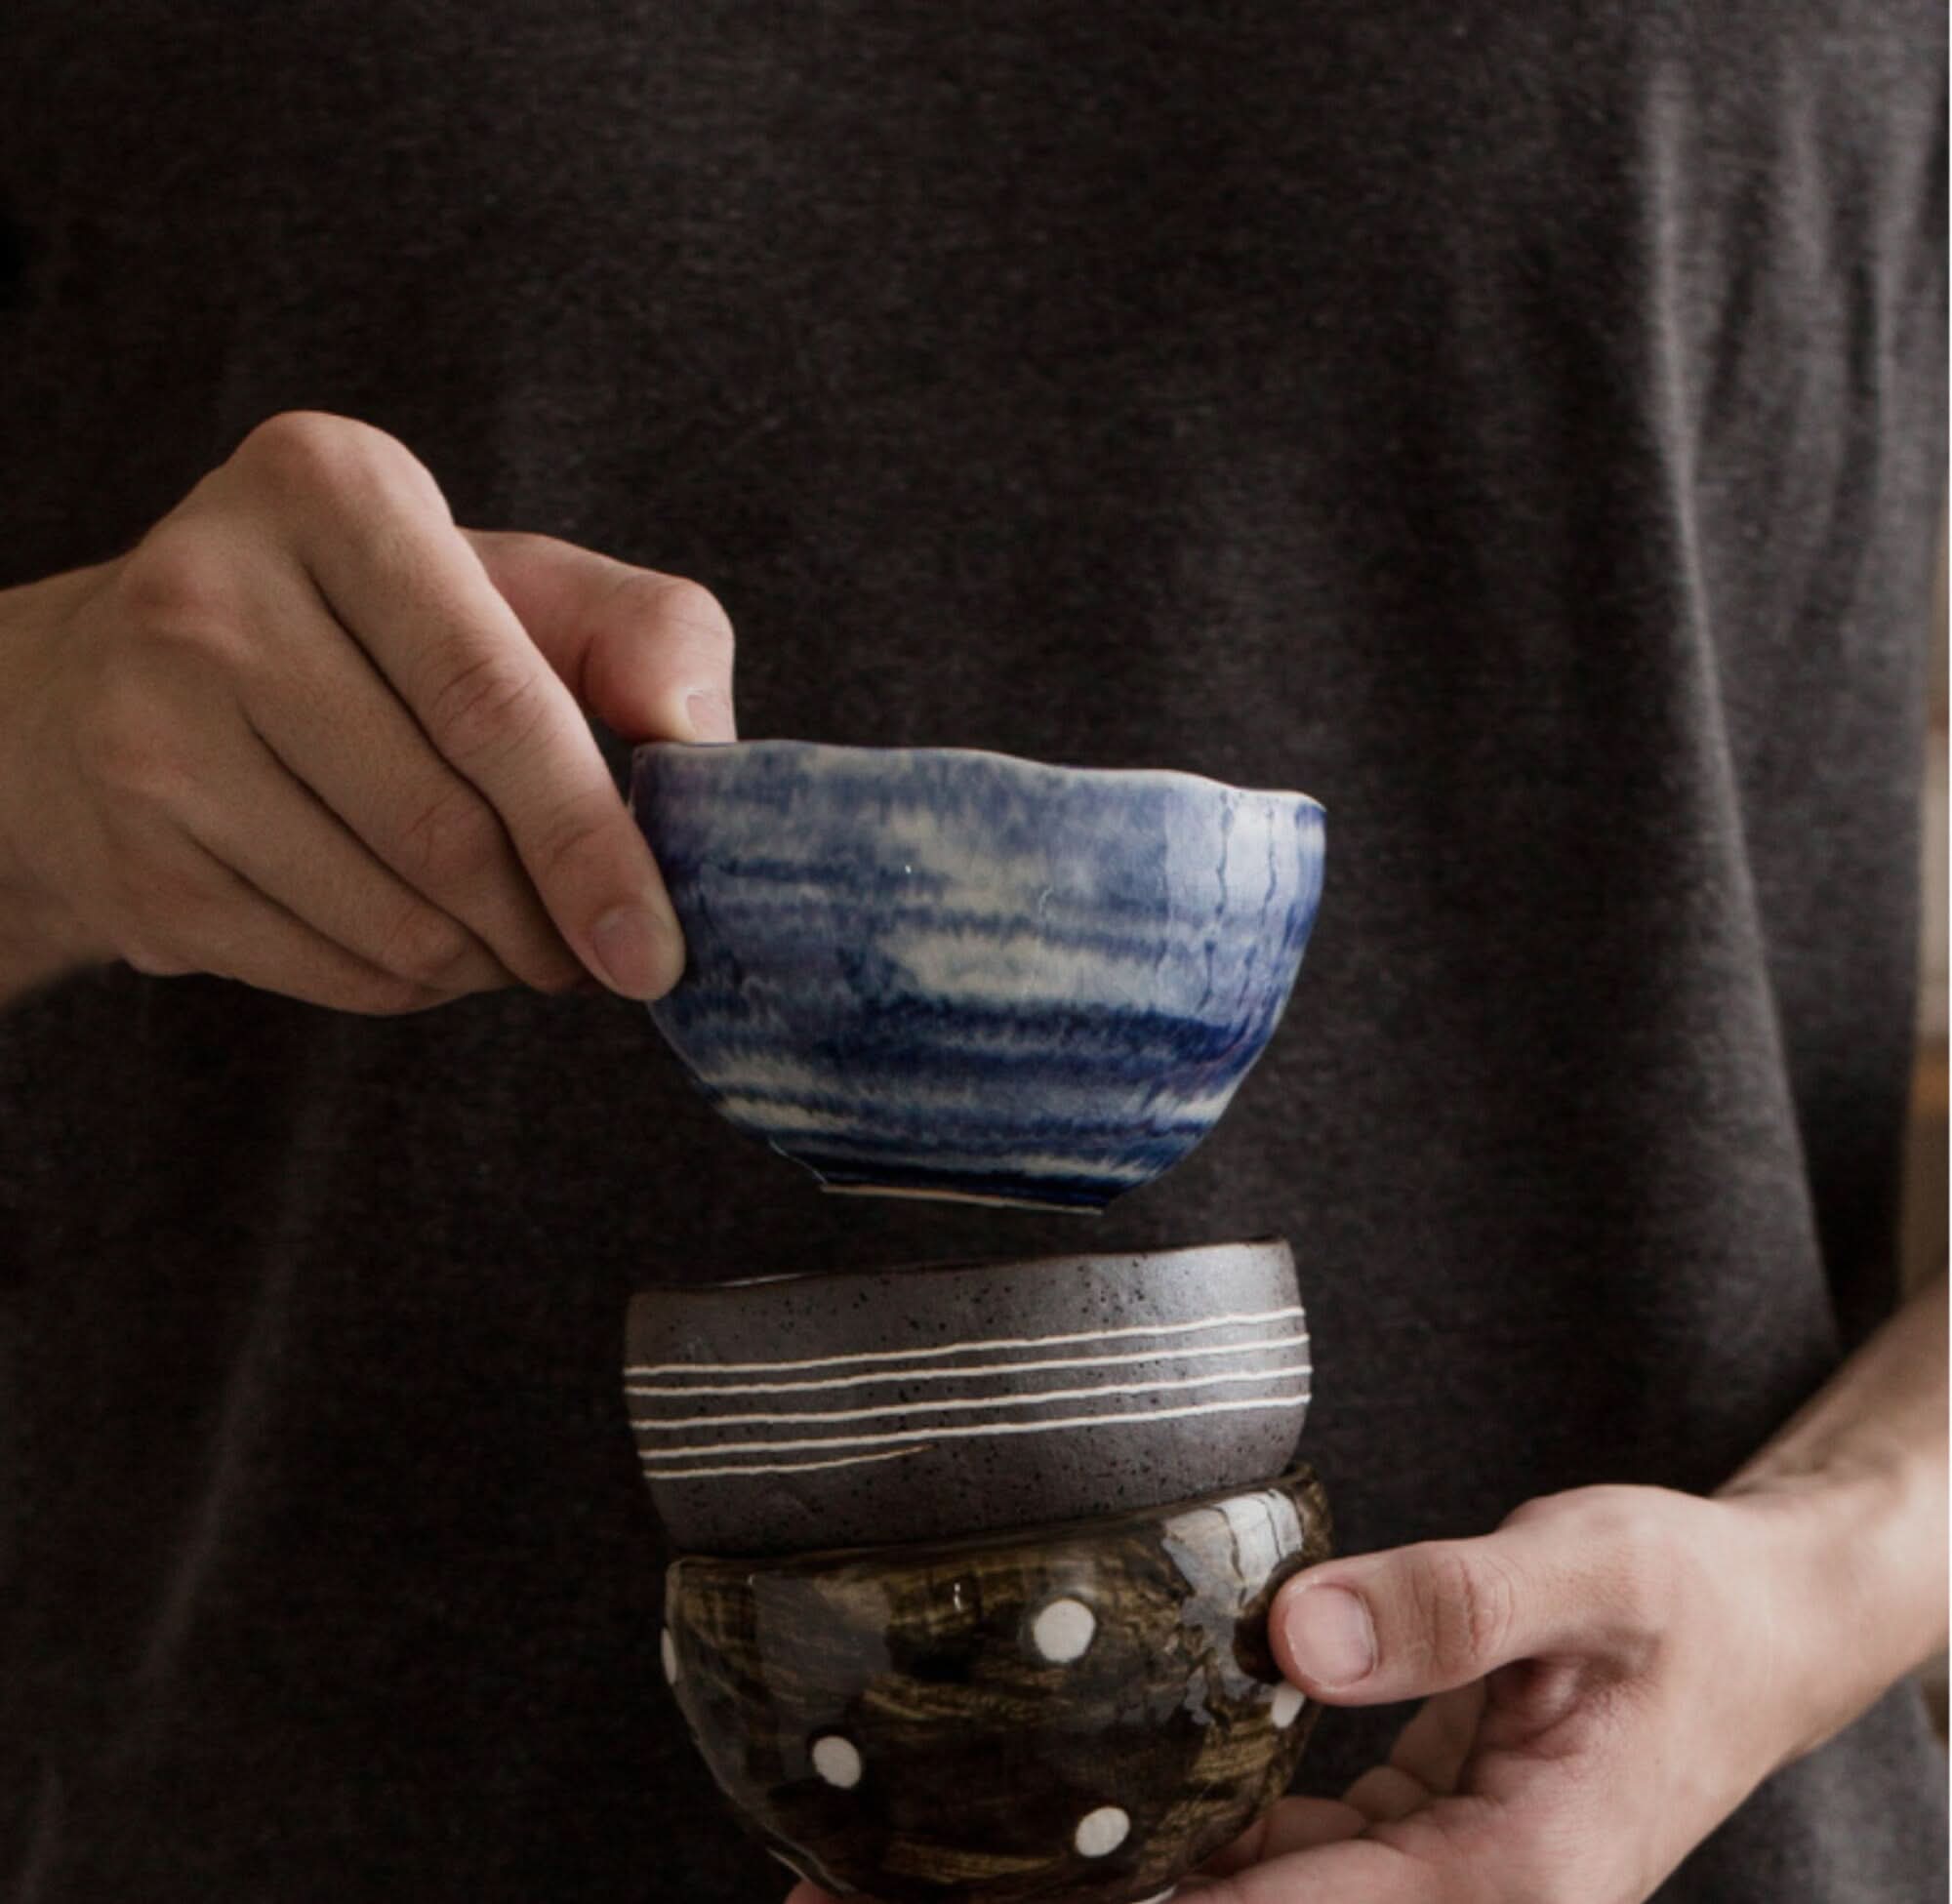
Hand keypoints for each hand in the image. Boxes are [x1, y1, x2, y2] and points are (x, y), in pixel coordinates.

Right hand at [0, 409, 734, 1010]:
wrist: (135, 681)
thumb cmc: (379, 630)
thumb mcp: (518, 584)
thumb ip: (641, 633)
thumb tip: (699, 742)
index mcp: (329, 491)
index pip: (491, 701)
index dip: (590, 842)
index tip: (657, 945)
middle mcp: (208, 600)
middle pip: (444, 830)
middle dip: (553, 924)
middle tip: (606, 952)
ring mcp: (147, 737)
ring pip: (394, 923)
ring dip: (493, 963)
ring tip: (520, 937)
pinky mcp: (133, 862)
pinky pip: (331, 975)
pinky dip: (415, 986)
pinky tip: (430, 940)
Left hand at [782, 1480, 1907, 1903]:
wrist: (1760, 1628)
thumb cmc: (1689, 1605)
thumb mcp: (1590, 1574)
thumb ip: (1448, 1603)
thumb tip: (1290, 1631)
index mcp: (1507, 1888)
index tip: (985, 1901)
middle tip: (849, 1896)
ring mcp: (1420, 1884)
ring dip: (1091, 1891)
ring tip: (912, 1867)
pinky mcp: (1397, 1843)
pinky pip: (1261, 1859)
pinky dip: (1164, 1849)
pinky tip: (1066, 1822)